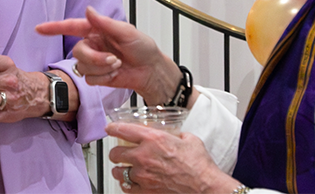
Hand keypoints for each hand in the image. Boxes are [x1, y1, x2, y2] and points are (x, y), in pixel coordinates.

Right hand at [36, 6, 186, 104]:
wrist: (152, 71)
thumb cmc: (143, 48)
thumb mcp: (127, 32)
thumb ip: (105, 23)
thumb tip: (88, 10)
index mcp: (97, 29)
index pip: (71, 26)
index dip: (54, 27)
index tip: (39, 29)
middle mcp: (92, 44)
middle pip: (78, 51)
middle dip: (95, 58)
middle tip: (114, 59)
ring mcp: (94, 61)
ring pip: (82, 66)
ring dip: (101, 68)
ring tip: (117, 65)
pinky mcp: (97, 76)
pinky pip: (89, 78)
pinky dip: (103, 77)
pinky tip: (115, 74)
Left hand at [106, 123, 237, 192]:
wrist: (205, 187)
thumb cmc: (199, 165)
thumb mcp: (188, 139)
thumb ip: (175, 134)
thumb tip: (172, 133)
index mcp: (153, 139)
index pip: (123, 130)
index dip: (113, 128)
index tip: (110, 128)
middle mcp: (144, 156)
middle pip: (115, 153)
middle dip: (116, 152)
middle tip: (119, 153)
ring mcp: (143, 175)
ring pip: (118, 171)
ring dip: (119, 169)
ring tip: (123, 168)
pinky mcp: (146, 191)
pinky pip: (126, 187)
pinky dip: (126, 184)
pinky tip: (130, 182)